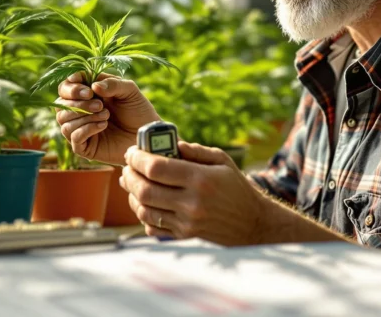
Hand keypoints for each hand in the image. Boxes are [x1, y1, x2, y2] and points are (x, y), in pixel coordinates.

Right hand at [55, 72, 160, 164]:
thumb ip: (112, 83)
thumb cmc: (139, 111)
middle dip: (78, 102)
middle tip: (100, 104)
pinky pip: (73, 136)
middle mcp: (80, 111)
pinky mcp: (85, 146)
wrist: (147, 135)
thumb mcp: (129, 91)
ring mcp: (80, 129)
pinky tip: (103, 125)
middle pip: (60, 103)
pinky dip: (86, 129)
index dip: (71, 86)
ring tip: (106, 115)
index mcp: (87, 94)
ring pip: (64, 120)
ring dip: (84, 116)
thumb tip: (93, 86)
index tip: (87, 88)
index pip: (66, 87)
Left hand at [120, 141, 264, 245]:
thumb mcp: (222, 160)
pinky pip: (152, 227)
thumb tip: (168, 143)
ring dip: (132, 195)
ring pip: (144, 211)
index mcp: (200, 179)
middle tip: (127, 168)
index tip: (132, 152)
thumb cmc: (236, 187)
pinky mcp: (185, 236)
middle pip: (145, 190)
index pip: (156, 167)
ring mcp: (187, 223)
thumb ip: (194, 150)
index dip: (137, 158)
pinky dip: (143, 215)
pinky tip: (145, 203)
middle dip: (130, 176)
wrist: (253, 223)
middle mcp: (192, 203)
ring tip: (132, 183)